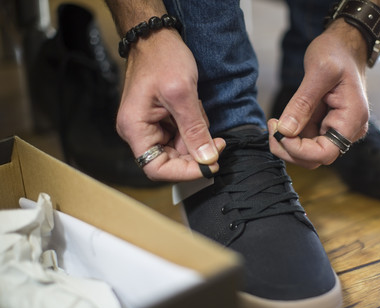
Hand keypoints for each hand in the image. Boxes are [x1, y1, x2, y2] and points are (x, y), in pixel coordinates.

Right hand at [116, 29, 224, 180]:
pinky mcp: (161, 121)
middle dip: (196, 153)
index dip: (184, 173)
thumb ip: (195, 130)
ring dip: (196, 136)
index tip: (210, 166)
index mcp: (135, 128)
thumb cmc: (163, 58)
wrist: (158, 37)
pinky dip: (194, 127)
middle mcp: (139, 132)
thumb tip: (207, 159)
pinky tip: (196, 109)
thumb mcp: (182, 94)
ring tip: (200, 112)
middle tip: (217, 142)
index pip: (157, 169)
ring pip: (179, 149)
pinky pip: (181, 135)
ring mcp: (149, 127)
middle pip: (169, 161)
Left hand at [268, 20, 369, 168]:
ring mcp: (336, 130)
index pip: (324, 153)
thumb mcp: (319, 71)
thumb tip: (286, 131)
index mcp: (352, 119)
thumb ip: (302, 103)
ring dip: (286, 144)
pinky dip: (290, 137)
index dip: (297, 150)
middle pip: (314, 158)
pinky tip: (280, 121)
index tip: (278, 131)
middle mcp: (347, 130)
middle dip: (288, 148)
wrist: (344, 44)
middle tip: (272, 125)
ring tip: (274, 122)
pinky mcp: (325, 126)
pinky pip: (305, 142)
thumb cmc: (336, 52)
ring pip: (307, 153)